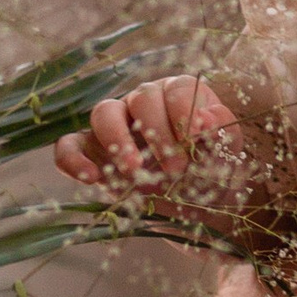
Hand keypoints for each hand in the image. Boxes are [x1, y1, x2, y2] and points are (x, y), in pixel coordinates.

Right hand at [57, 77, 254, 213]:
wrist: (197, 208)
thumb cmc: (212, 171)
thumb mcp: (226, 154)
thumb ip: (223, 131)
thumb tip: (207, 118)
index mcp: (178, 95)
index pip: (176, 88)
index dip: (185, 110)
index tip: (196, 137)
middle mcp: (144, 102)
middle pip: (142, 98)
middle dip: (159, 133)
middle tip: (176, 170)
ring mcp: (114, 125)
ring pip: (103, 113)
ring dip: (117, 139)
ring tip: (134, 171)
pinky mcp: (92, 152)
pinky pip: (69, 146)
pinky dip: (73, 159)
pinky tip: (91, 178)